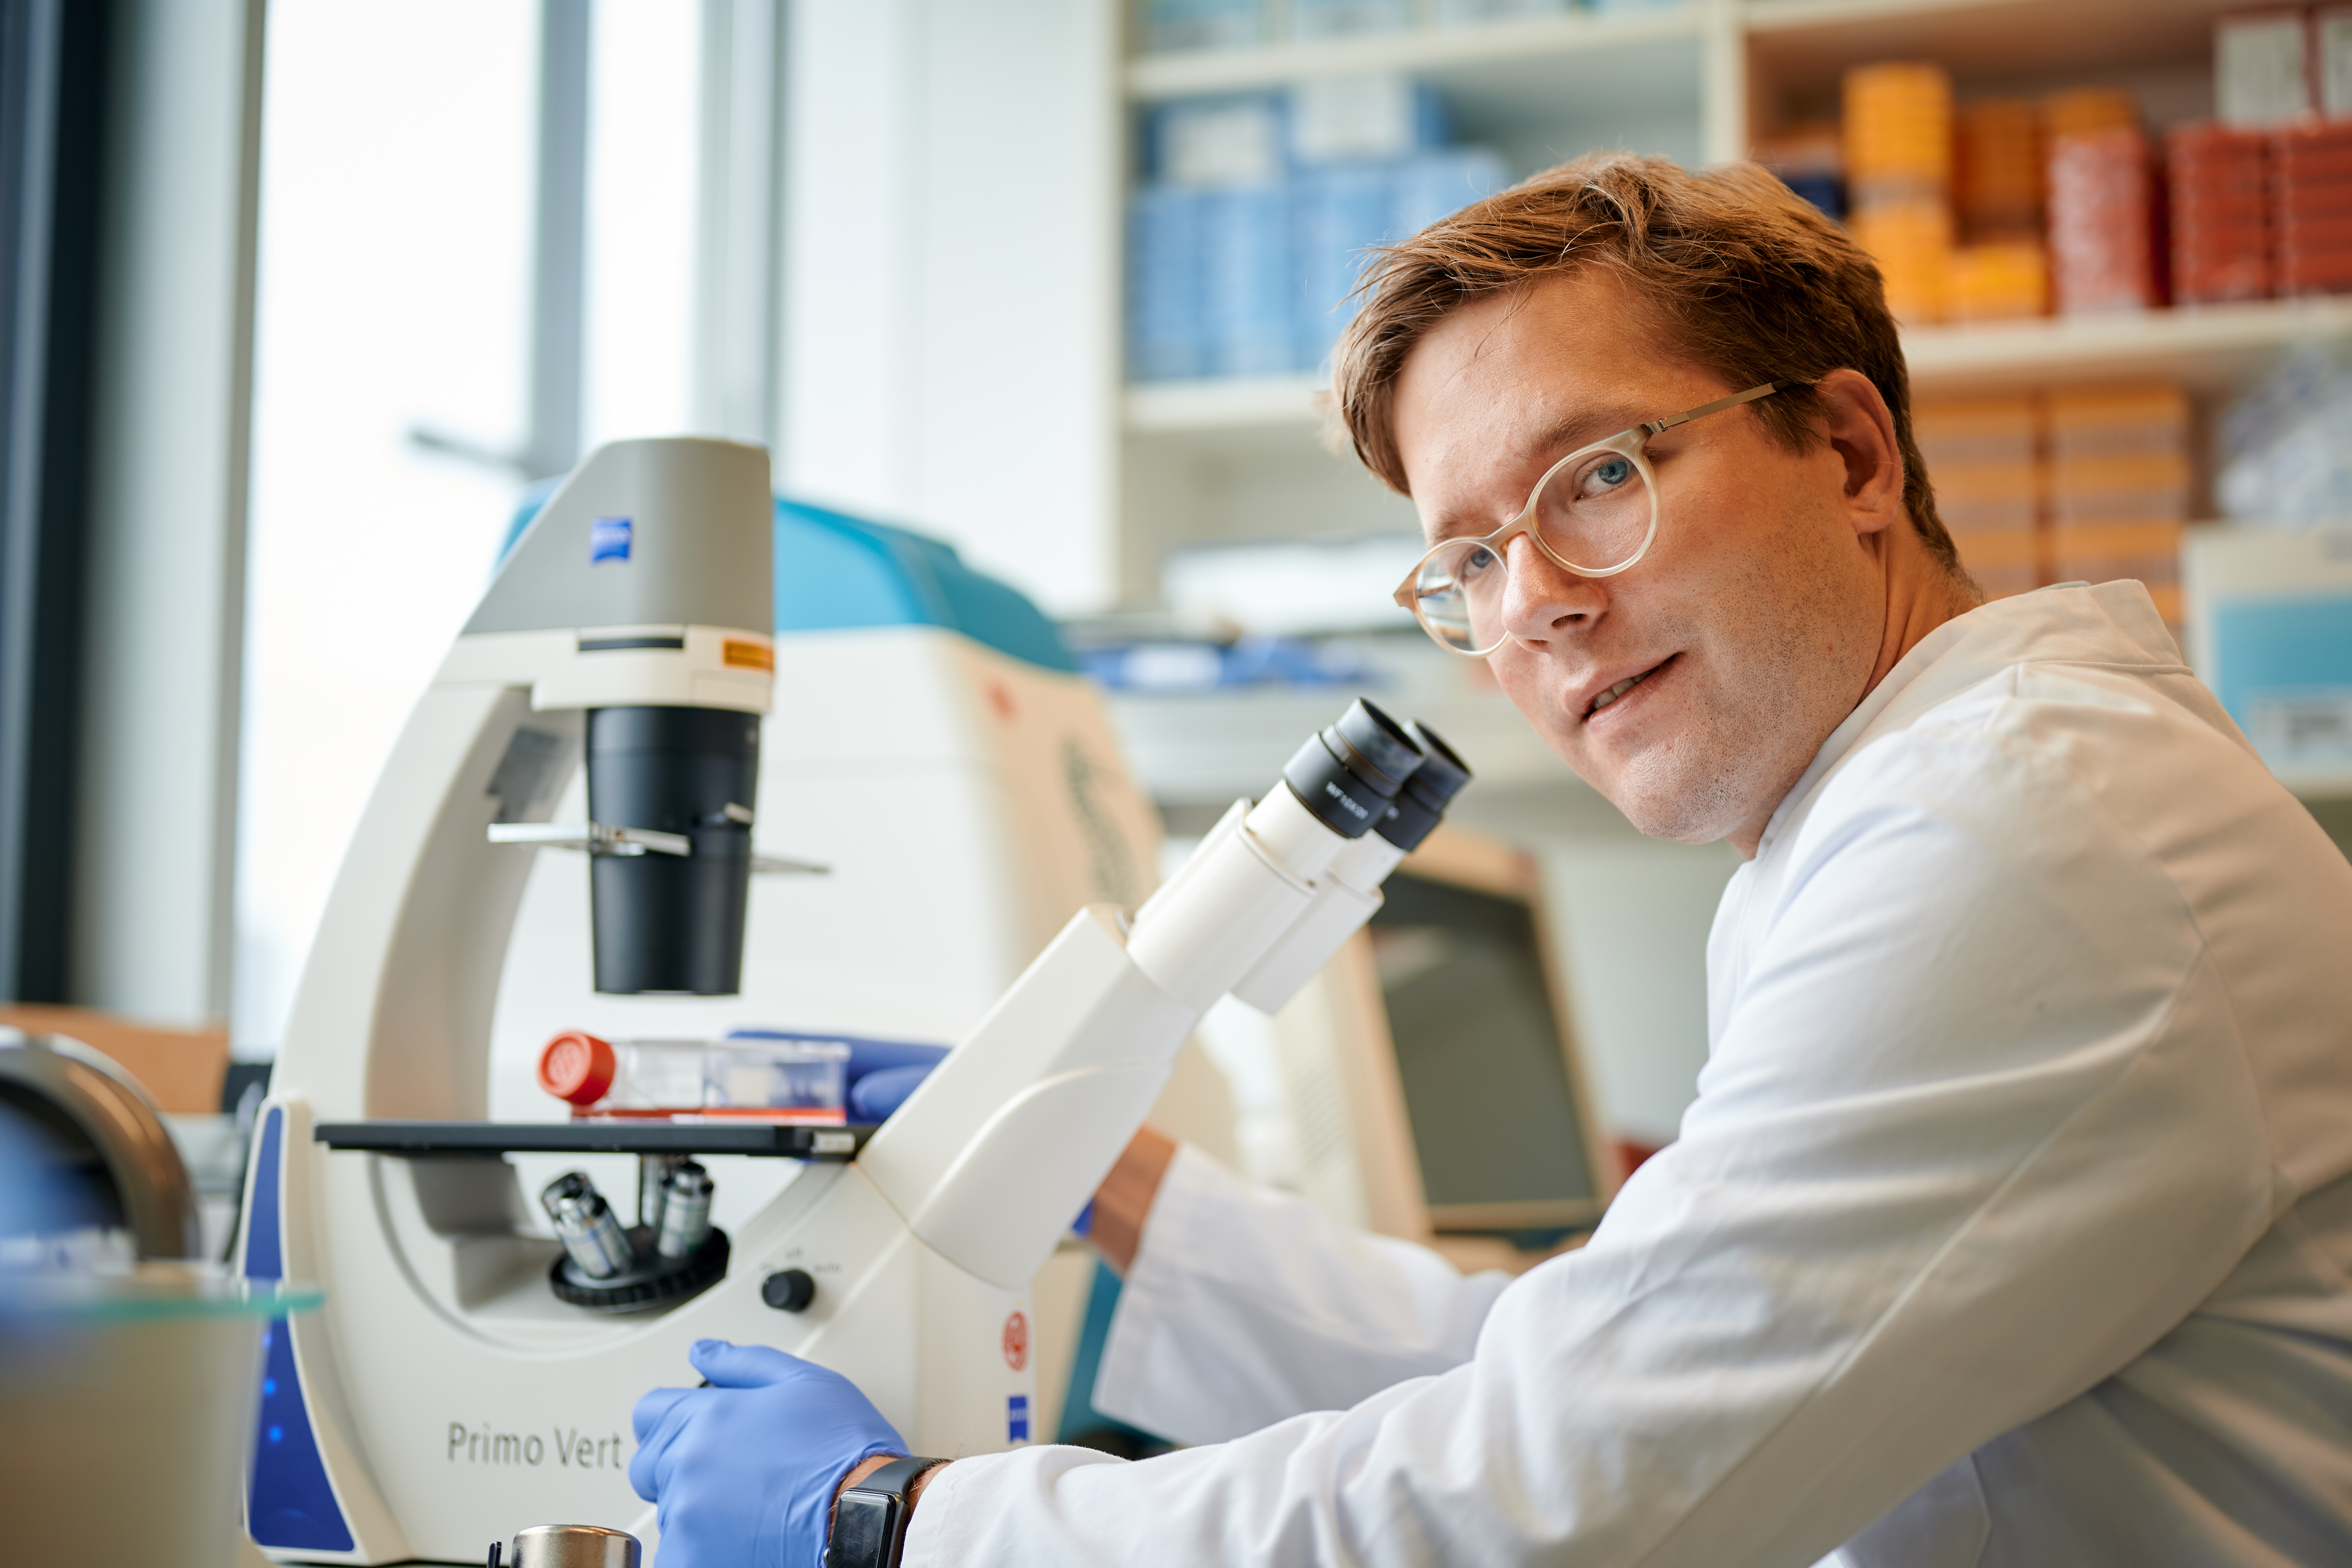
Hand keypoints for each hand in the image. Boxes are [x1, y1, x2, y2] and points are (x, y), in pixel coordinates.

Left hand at [630, 1339, 904, 1567]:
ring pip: (668, 1511)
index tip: (699, 1434)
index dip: (676, 1419)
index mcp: (707, 1416)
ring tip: (750, 1508)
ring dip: (697, 1509)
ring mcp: (687, 1515)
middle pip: (649, 1465)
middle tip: (732, 1476)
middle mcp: (687, 1463)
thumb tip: (703, 1351)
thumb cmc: (844, 1451)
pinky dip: (702, 1547)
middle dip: (680, 1466)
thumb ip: (743, 1363)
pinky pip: (677, 1552)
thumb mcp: (804, 1382)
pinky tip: (742, 1539)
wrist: (867, 1514)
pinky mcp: (693, 1557)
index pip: (650, 1412)